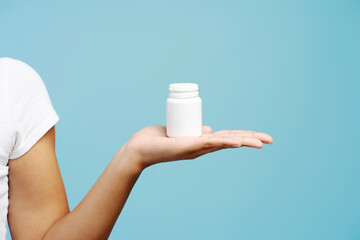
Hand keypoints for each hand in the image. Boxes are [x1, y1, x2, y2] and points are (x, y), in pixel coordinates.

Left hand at [121, 126, 272, 170]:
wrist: (139, 149)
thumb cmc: (158, 141)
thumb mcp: (183, 133)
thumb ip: (196, 131)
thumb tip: (210, 129)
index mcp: (203, 142)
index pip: (229, 137)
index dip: (245, 136)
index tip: (261, 137)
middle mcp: (202, 146)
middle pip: (231, 140)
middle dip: (251, 140)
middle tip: (271, 140)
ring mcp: (195, 147)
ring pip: (223, 142)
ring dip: (242, 141)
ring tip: (261, 142)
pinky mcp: (186, 146)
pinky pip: (206, 143)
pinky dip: (222, 142)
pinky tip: (235, 142)